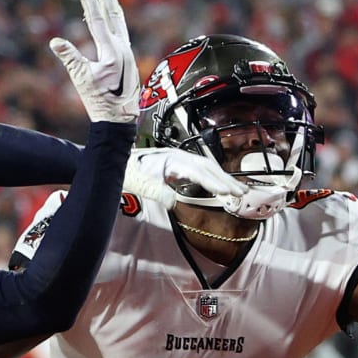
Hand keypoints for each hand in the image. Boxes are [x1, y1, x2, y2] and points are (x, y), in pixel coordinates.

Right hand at [49, 0, 139, 124]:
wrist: (120, 119)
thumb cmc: (102, 103)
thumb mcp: (82, 80)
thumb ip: (70, 58)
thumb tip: (55, 41)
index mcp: (112, 52)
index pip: (98, 20)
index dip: (89, 2)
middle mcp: (122, 48)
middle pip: (113, 14)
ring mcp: (126, 52)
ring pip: (119, 21)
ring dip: (110, 4)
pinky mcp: (126, 58)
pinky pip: (119, 31)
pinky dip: (112, 20)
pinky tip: (107, 19)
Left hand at [124, 148, 248, 208]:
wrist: (114, 158)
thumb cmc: (125, 170)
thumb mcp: (138, 183)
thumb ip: (156, 191)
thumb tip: (174, 202)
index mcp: (170, 158)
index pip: (197, 171)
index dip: (213, 182)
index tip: (226, 191)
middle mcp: (177, 156)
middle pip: (207, 167)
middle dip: (226, 180)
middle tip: (242, 192)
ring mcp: (178, 159)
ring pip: (206, 167)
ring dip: (223, 179)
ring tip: (238, 190)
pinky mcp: (177, 164)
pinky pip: (200, 170)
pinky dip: (213, 178)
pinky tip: (221, 186)